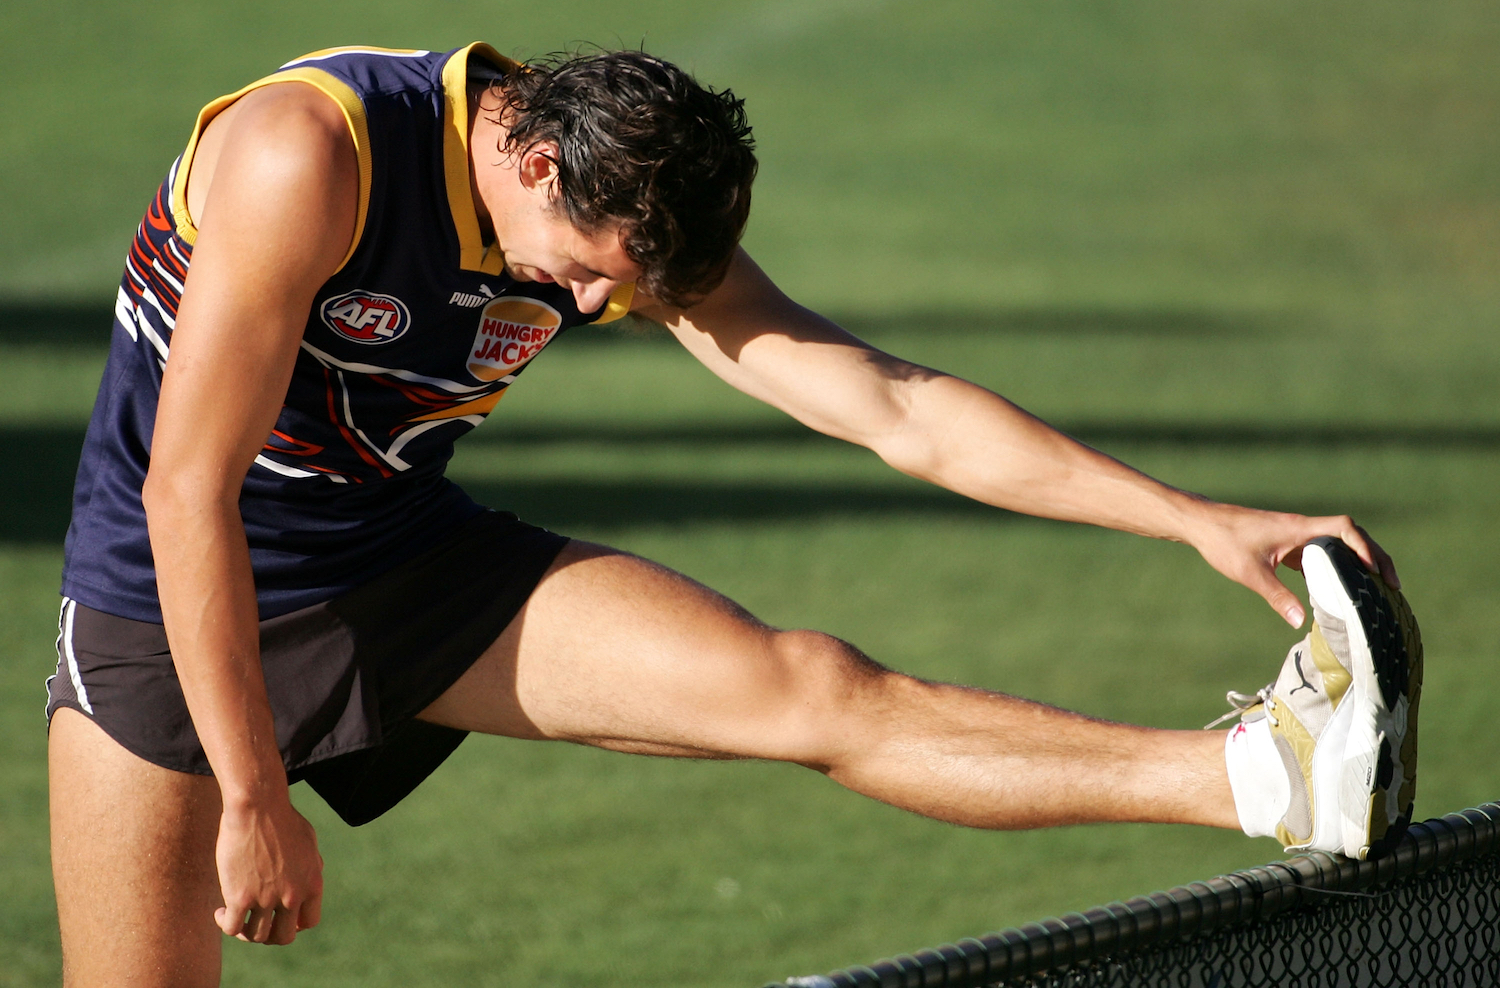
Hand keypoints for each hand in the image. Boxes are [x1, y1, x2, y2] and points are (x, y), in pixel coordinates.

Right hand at [214, 794, 323, 944]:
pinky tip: (220, 912)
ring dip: (244, 932)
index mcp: (312, 883)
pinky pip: (232, 928)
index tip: (280, 918)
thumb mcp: (308, 842)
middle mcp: (293, 896)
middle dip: (269, 934)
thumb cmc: (282, 817)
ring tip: (234, 916)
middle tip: (255, 922)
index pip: (309, 922)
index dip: (294, 925)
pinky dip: (225, 924)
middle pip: (283, 937)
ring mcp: (267, 899)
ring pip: (256, 936)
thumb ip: (311, 865)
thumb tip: (310, 876)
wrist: (259, 806)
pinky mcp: (240, 897)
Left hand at [1186, 501, 1398, 626]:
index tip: (1377, 570)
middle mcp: (1302, 529)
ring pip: (1337, 545)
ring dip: (1357, 563)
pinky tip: (1339, 590)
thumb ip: (1276, 596)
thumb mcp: (1250, 573)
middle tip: (1392, 585)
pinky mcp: (1288, 544)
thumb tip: (1299, 621)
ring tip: (1376, 589)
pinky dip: (1335, 568)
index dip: (1365, 546)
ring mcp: (1296, 536)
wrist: (1202, 524)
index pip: (1345, 528)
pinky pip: (1320, 554)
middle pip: (1350, 536)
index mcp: (1298, 529)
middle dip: (1373, 557)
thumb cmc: (1223, 543)